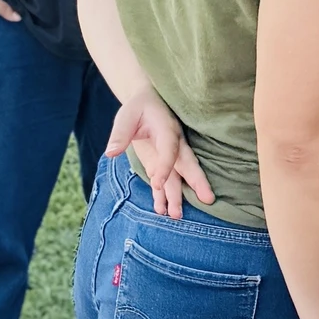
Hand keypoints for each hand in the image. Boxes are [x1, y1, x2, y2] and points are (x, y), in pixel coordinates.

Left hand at [106, 90, 214, 219]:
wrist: (147, 103)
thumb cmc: (139, 107)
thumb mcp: (127, 116)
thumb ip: (120, 134)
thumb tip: (111, 152)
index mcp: (168, 129)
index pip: (170, 149)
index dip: (165, 166)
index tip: (157, 183)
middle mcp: (174, 144)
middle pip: (187, 165)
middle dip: (196, 182)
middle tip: (207, 199)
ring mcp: (170, 156)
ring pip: (178, 177)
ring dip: (177, 196)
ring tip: (176, 216)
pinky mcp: (161, 163)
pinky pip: (166, 181)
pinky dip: (164, 195)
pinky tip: (163, 210)